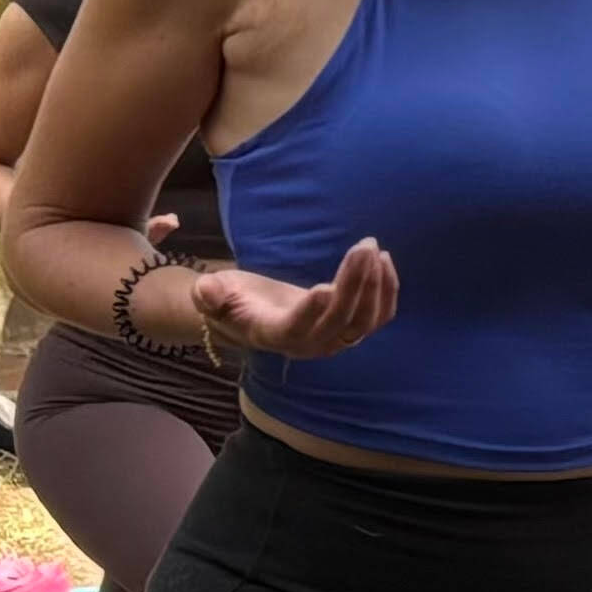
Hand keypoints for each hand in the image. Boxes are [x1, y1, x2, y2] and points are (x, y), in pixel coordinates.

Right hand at [185, 244, 396, 360]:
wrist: (253, 313)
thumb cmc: (230, 300)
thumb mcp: (212, 294)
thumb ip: (209, 294)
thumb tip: (205, 291)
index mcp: (273, 334)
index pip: (295, 329)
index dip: (310, 313)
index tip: (325, 287)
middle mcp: (308, 344)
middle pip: (339, 321)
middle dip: (354, 284)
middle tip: (362, 246)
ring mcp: (334, 340)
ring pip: (364, 321)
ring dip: (374, 284)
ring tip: (371, 248)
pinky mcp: (352, 330)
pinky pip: (377, 316)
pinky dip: (386, 291)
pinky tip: (383, 260)